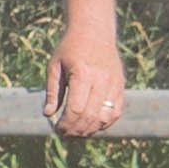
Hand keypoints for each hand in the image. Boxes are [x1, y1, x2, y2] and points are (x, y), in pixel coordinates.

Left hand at [49, 23, 127, 139]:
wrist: (94, 31)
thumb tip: (48, 115)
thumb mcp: (54, 66)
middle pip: (90, 116)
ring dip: (90, 130)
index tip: (57, 129)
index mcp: (83, 74)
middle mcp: (102, 80)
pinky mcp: (120, 86)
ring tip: (76, 132)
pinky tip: (90, 125)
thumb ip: (52, 91)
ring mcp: (114, 84)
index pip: (76, 109)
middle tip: (65, 135)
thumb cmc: (70, 49)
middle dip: (76, 131)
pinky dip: (103, 123)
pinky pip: (115, 112)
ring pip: (104, 118)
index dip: (66, 124)